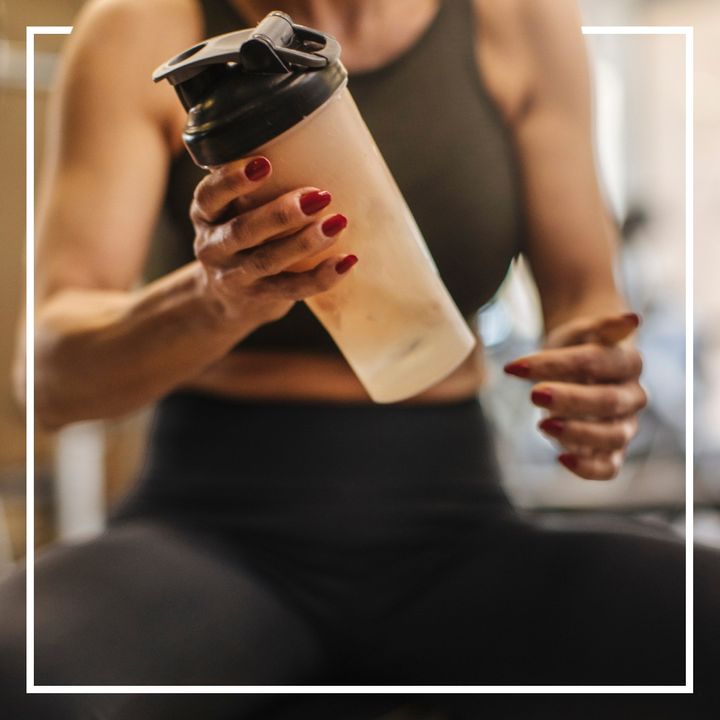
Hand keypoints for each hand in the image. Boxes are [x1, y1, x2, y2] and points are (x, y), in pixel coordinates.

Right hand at [191, 156, 356, 329]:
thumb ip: (256, 185)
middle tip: (319, 196)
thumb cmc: (242, 236)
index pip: (209, 196)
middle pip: (243, 231)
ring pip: (266, 261)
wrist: (229, 298)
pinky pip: (291, 290)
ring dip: (304, 243)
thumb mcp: (234, 209)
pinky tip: (346, 261)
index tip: (265, 163)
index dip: (232, 180)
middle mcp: (213, 247)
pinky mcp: (259, 299)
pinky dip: (321, 277)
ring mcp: (235, 277)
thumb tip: (314, 141)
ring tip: (337, 224)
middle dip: (281, 214)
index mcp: (205, 215)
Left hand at [503, 313, 646, 479]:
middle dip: (568, 399)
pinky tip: (561, 457)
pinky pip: (608, 467)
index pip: (594, 361)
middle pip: (607, 401)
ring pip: (611, 436)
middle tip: (534, 395)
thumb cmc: (579, 344)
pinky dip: (588, 468)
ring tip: (543, 425)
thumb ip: (602, 325)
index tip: (513, 367)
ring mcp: (623, 425)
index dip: (554, 364)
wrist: (582, 361)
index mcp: (628, 362)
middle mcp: (632, 396)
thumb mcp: (582, 329)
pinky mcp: (610, 450)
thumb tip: (632, 319)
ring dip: (577, 432)